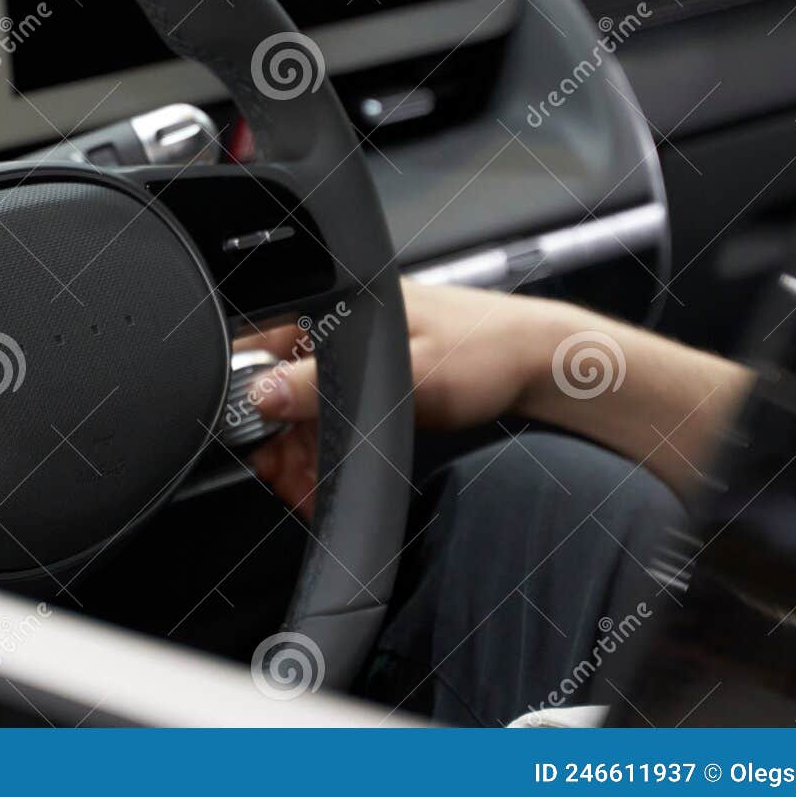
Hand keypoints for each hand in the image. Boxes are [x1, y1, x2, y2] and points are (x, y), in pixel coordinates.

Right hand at [237, 281, 559, 516]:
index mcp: (337, 303)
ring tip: (312, 494)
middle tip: (293, 486)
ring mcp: (354, 349)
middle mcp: (339, 321)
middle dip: (282, 441)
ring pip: (302, 407)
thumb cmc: (486, 351)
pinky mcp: (372, 375)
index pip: (261, 345)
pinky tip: (329, 479)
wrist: (542, 363)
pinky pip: (331, 413)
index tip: (265, 447)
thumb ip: (327, 384)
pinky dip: (326, 448)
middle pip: (278, 386)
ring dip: (303, 452)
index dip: (253, 401)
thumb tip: (261, 393)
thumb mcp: (404, 375)